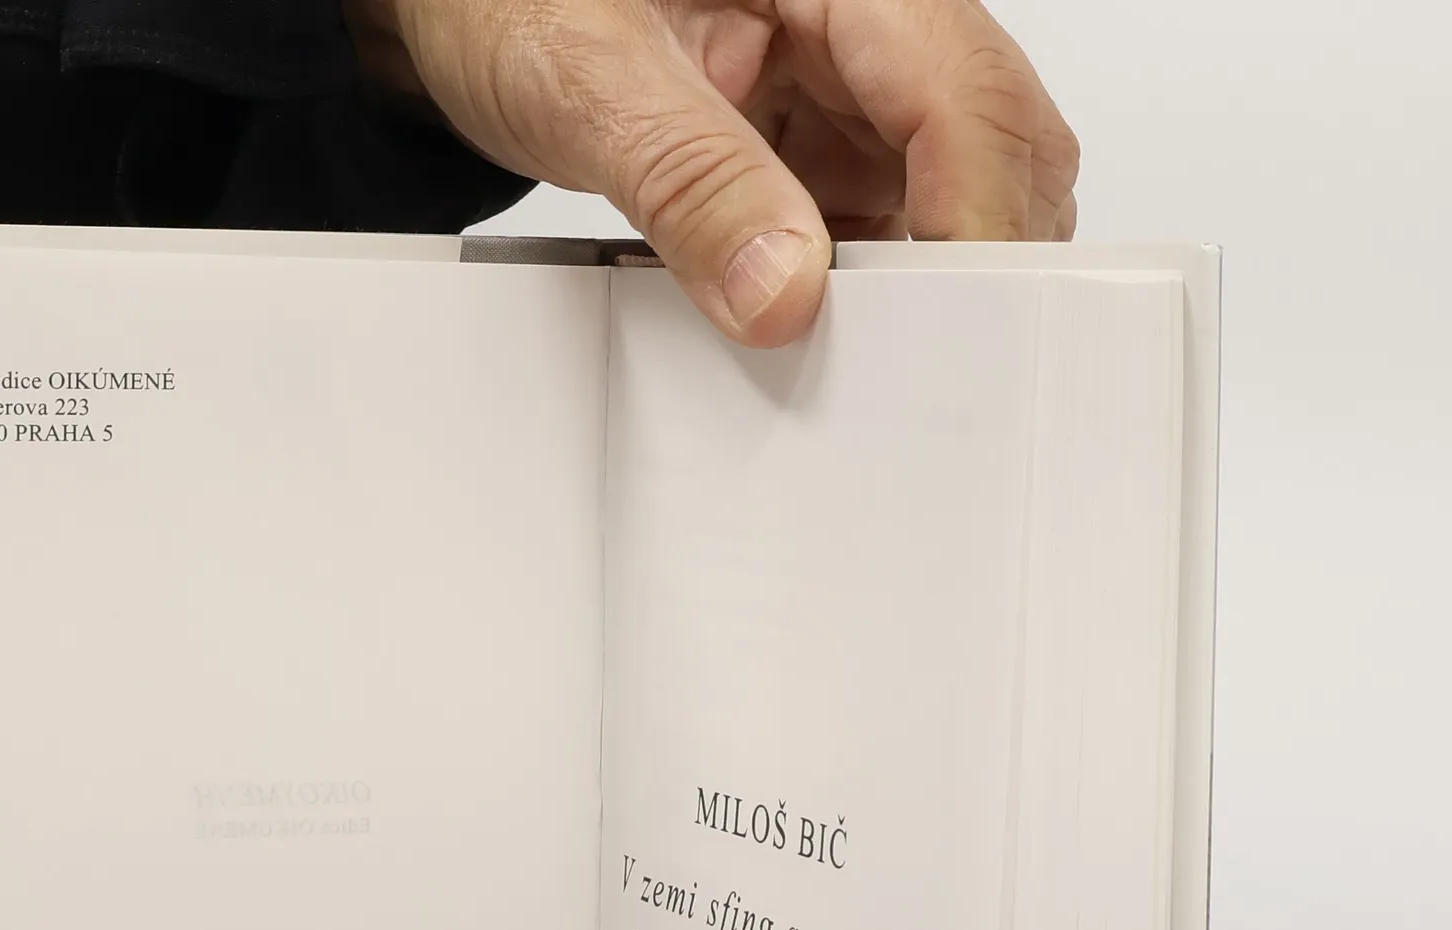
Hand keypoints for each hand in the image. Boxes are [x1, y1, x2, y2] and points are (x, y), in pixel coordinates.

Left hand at [350, 0, 1078, 344]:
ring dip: (905, 292)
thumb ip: (689, 180)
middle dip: (959, 264)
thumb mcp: (589, 80)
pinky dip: (851, 297)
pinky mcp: (814, 152)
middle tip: (900, 372)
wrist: (465, 13)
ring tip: (841, 360)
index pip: (965, 98)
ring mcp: (847, 93)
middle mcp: (867, 26)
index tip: (939, 332)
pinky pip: (870, 232)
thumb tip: (779, 291)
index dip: (974, 221)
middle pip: (986, 153)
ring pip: (939, 203)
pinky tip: (804, 333)